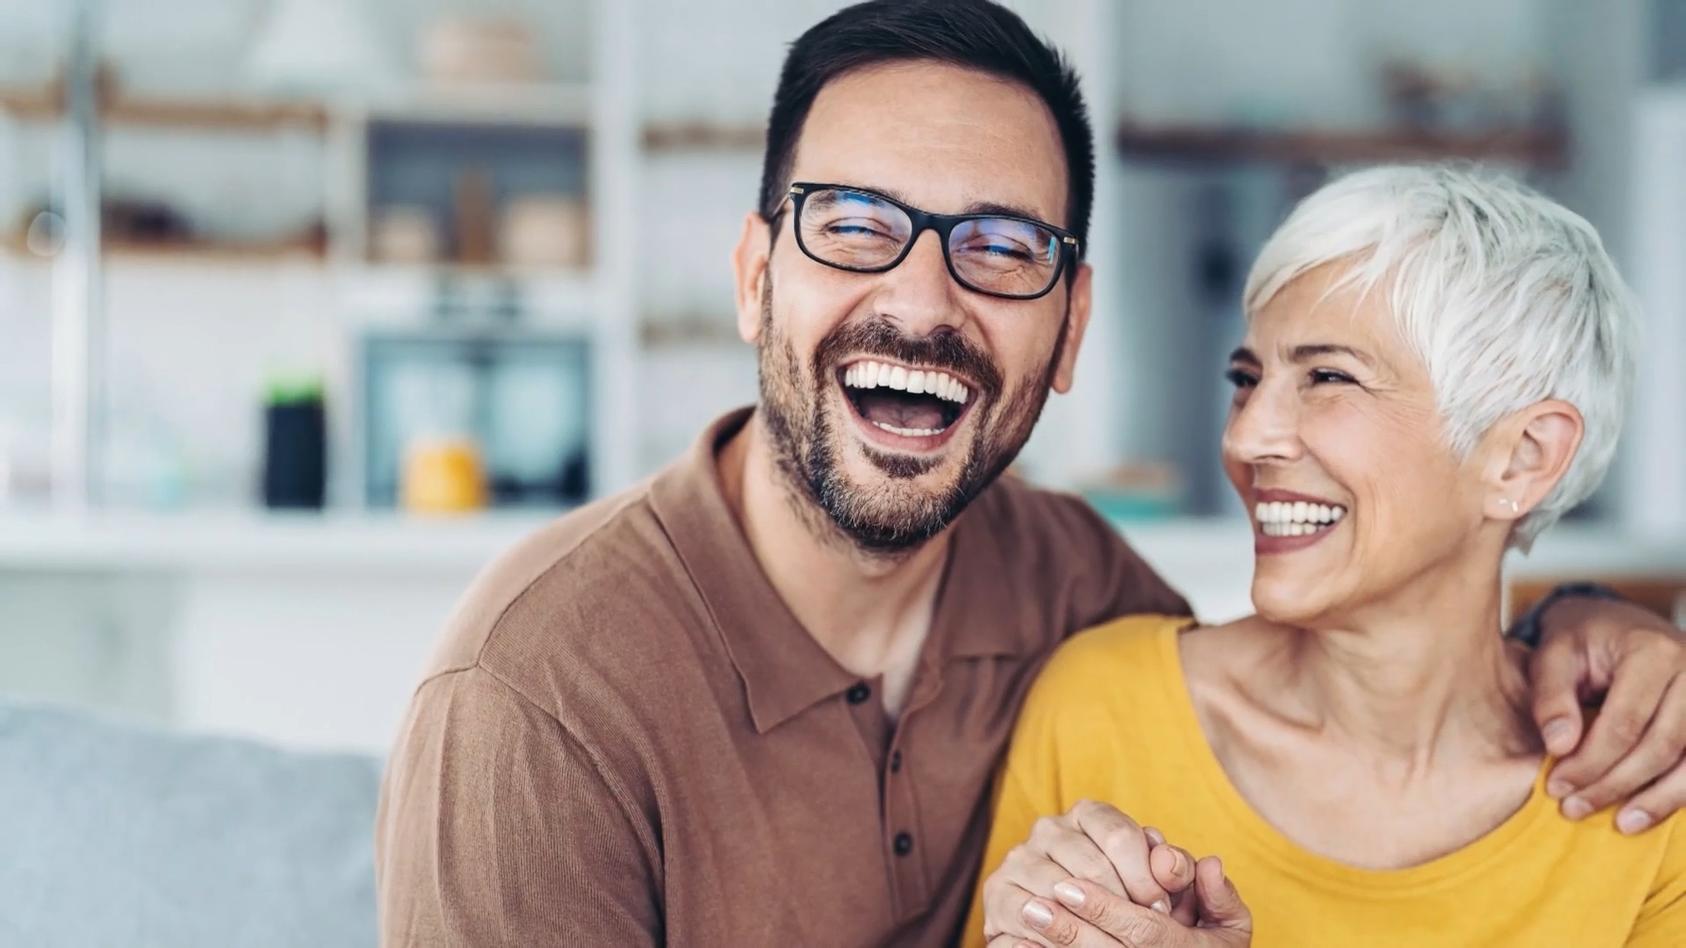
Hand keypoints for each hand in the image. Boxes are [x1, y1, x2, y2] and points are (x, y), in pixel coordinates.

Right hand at [979, 799, 1248, 945]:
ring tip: (1111, 941)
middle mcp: (1049, 827)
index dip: (1145, 875)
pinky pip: (1022, 912)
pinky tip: (1072, 943)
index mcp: (1090, 814)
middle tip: (1144, 927)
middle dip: (1122, 903)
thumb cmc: (1141, 912)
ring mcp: (1019, 858)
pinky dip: (1048, 933)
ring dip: (1087, 923)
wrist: (1099, 935)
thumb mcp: (1179, 897)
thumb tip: (1210, 865)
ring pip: (1055, 889)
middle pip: (1089, 863)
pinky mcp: (1000, 893)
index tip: (1162, 907)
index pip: (1119, 834)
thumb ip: (1191, 880)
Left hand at [1528, 595, 1685, 832]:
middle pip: (1660, 745)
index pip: (1625, 722)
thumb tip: (1559, 747)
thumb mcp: (1553, 655)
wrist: (1617, 623)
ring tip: (1620, 825)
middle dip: (1615, 783)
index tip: (1556, 787)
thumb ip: (1552, 697)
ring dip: (1655, 799)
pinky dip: (1676, 793)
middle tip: (1573, 808)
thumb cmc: (1580, 640)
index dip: (1590, 761)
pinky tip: (1647, 813)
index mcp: (1651, 652)